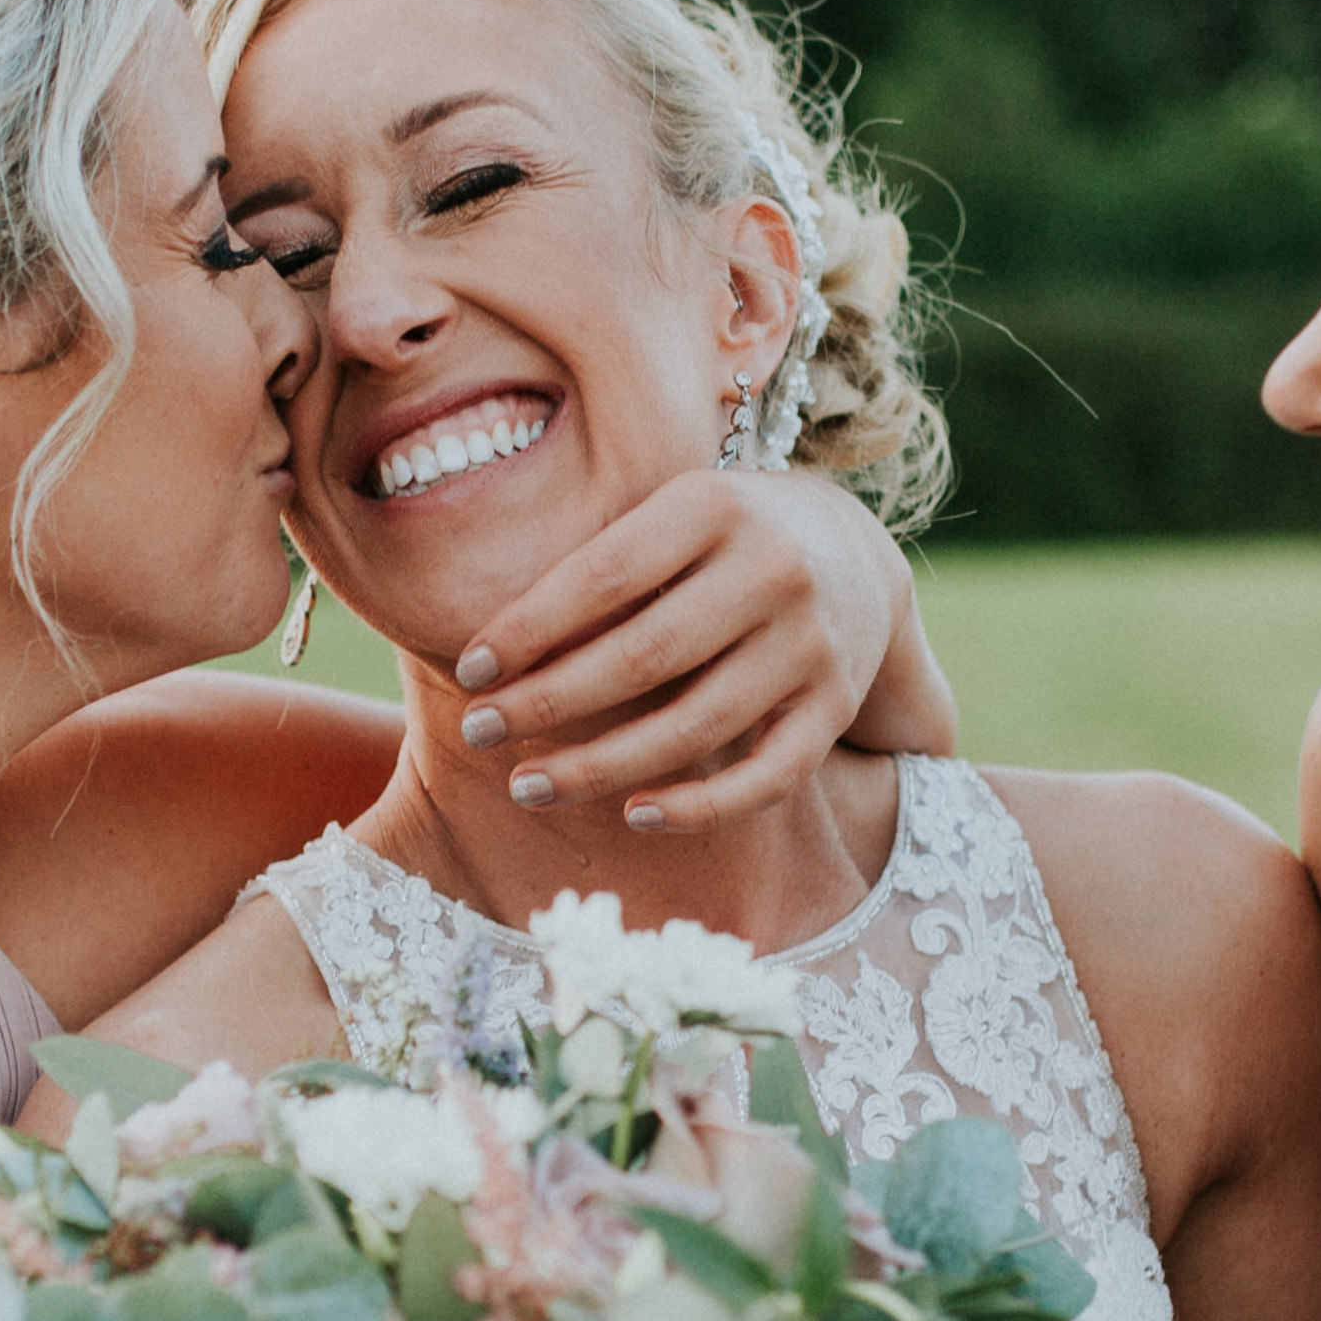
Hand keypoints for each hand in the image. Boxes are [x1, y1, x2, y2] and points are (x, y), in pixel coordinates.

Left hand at [447, 466, 940, 830]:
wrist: (852, 550)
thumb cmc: (716, 539)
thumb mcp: (668, 515)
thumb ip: (599, 569)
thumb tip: (489, 660)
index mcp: (715, 505)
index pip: (602, 576)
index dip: (527, 630)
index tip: (468, 673)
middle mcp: (774, 569)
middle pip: (643, 657)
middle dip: (547, 704)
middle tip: (478, 733)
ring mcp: (812, 644)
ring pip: (697, 727)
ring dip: (601, 767)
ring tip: (527, 786)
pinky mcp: (836, 707)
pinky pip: (768, 778)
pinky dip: (700, 808)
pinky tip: (635, 815)